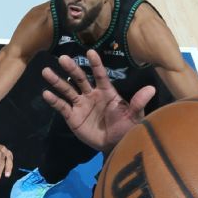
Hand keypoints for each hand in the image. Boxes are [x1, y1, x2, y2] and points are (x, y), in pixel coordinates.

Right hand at [41, 50, 155, 151]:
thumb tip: (151, 88)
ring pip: (67, 89)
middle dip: (71, 68)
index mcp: (106, 92)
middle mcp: (91, 94)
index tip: (90, 52)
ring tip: (46, 72)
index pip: (100, 75)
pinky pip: (62, 106)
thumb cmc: (126, 127)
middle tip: (62, 58)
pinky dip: (54, 100)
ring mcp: (80, 105)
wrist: (115, 145)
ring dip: (57, 81)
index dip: (96, 64)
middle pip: (80, 78)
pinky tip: (46, 94)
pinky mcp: (72, 116)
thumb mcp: (134, 115)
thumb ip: (139, 102)